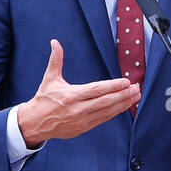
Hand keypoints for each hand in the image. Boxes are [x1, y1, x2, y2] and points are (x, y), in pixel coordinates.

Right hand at [17, 39, 139, 146]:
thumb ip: (56, 60)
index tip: (126, 82)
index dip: (113, 86)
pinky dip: (115, 112)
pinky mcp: (84, 128)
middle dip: (123, 95)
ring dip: (123, 104)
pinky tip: (124, 106)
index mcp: (71, 95)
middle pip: (106, 101)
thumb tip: (55, 42)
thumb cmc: (44, 99)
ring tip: (135, 96)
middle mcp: (78, 109)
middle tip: (136, 88)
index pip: (96, 90)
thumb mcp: (49, 79)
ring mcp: (82, 120)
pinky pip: (103, 119)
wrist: (35, 123)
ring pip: (107, 111)